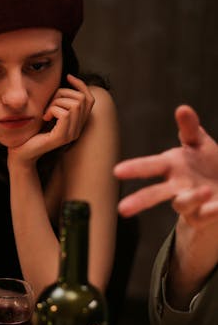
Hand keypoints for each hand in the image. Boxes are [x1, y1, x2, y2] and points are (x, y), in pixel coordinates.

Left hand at [8, 74, 94, 164]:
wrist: (22, 152)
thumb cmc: (33, 130)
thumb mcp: (49, 110)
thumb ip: (59, 100)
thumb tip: (67, 79)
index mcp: (77, 123)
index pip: (89, 99)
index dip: (81, 85)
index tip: (67, 77)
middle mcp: (78, 130)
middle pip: (81, 99)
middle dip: (63, 94)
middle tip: (49, 104)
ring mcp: (71, 135)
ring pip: (74, 105)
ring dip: (56, 102)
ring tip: (46, 111)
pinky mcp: (61, 137)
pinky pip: (64, 114)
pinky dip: (53, 110)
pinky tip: (45, 117)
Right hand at [115, 105, 217, 227]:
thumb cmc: (206, 164)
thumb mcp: (199, 143)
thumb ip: (190, 128)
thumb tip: (182, 108)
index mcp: (172, 166)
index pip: (151, 166)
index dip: (135, 168)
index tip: (117, 171)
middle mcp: (176, 186)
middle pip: (155, 193)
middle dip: (140, 200)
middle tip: (122, 209)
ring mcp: (189, 203)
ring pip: (183, 203)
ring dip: (191, 198)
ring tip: (205, 191)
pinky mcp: (202, 216)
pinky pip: (205, 214)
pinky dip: (211, 210)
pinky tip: (217, 206)